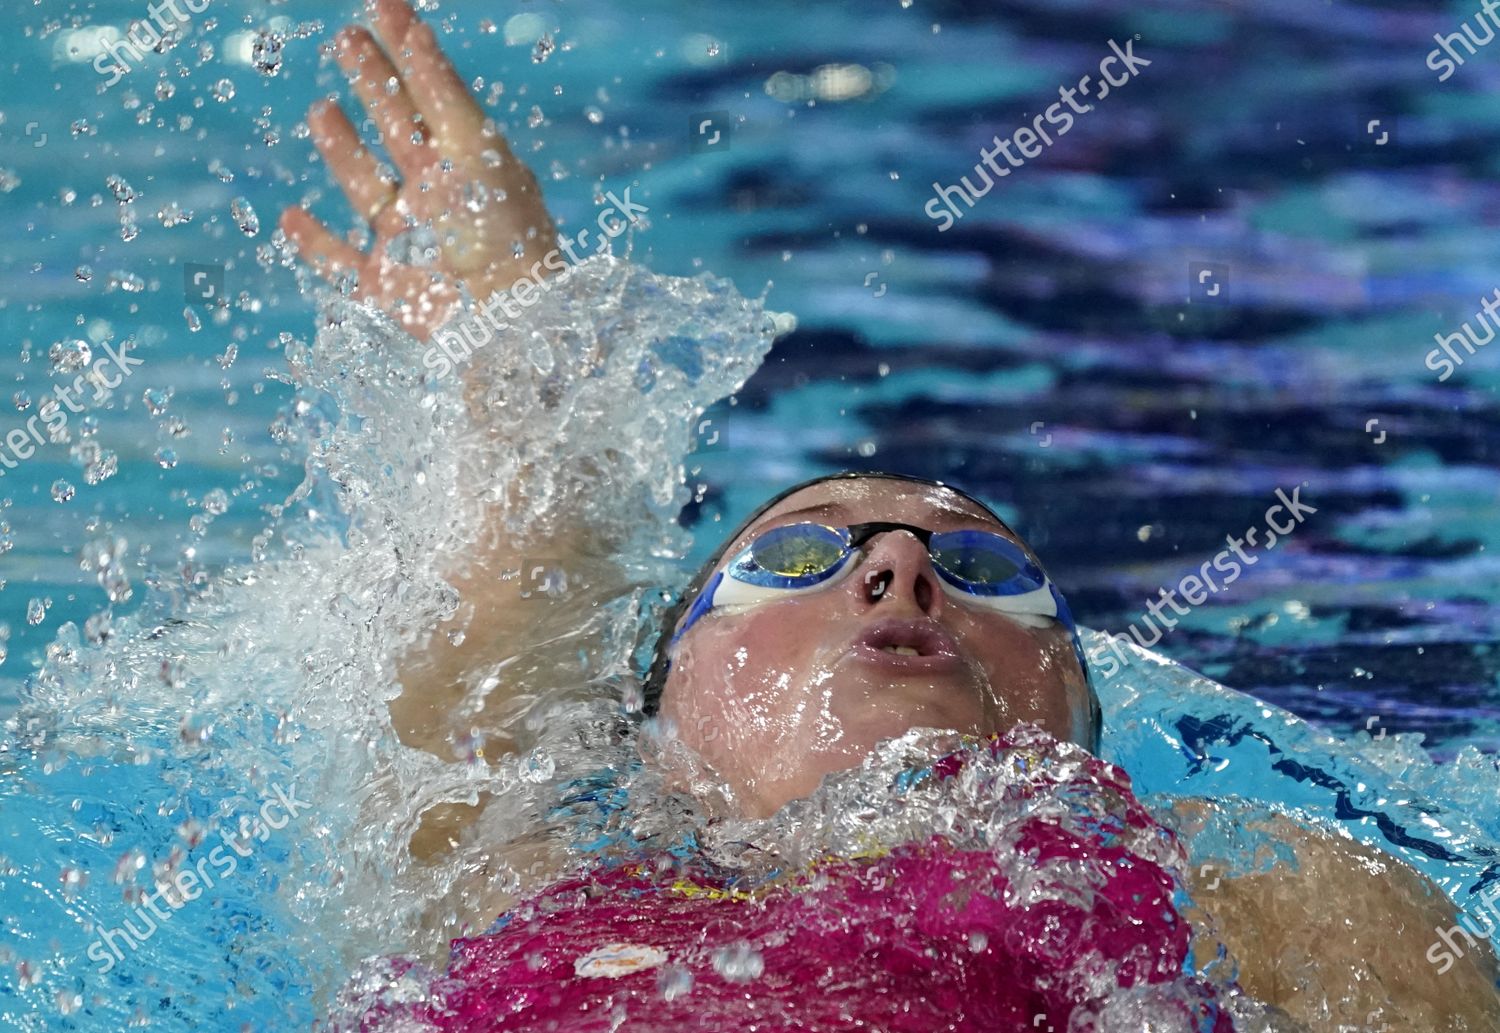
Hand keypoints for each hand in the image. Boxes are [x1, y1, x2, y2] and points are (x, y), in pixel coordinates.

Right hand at [279, 0, 555, 340]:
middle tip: (348, 39)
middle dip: (374, 84)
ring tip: (322, 109)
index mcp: (467, 162)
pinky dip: (313, 243)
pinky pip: (340, 262)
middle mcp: (438, 197)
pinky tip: (289, 217)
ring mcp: (409, 240)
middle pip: (399, 129)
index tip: (384, 4)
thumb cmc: (500, 233)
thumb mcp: (473, 152)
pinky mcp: (385, 288)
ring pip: (367, 186)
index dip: (408, 49)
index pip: (434, 93)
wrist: (503, 321)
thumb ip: (441, 93)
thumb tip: (414, 30)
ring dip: (343, 150)